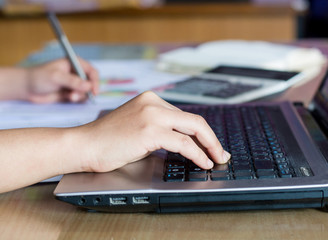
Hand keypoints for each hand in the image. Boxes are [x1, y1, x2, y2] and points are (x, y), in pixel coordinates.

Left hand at [26, 58, 98, 102]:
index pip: (91, 71)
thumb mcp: (56, 77)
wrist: (26, 88)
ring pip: (86, 91)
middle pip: (91, 82)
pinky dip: (77, 99)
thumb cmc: (38, 77)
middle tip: (76, 95)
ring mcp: (73, 83)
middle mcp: (76, 73)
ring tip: (70, 97)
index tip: (94, 91)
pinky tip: (68, 98)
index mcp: (74, 63)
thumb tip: (88, 86)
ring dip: (80, 96)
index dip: (95, 81)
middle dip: (87, 90)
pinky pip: (80, 97)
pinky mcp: (70, 92)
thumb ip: (73, 81)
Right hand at [75, 91, 230, 171]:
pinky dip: (197, 153)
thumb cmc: (107, 141)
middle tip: (221, 153)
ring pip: (194, 128)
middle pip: (195, 119)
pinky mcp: (149, 130)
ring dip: (210, 146)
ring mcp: (152, 115)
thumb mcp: (138, 127)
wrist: (84, 145)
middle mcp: (153, 103)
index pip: (185, 116)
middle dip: (212, 138)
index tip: (211, 144)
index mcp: (151, 100)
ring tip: (216, 159)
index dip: (202, 132)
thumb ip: (160, 128)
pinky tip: (203, 161)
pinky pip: (183, 142)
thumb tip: (185, 141)